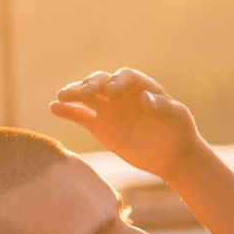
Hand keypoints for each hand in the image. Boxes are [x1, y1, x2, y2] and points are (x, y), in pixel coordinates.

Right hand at [50, 67, 203, 180]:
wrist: (172, 157)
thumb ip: (164, 108)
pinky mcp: (100, 125)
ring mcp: (109, 108)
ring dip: (73, 93)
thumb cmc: (179, 133)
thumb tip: (145, 98)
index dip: (117, 81)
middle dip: (91, 84)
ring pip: (86, 95)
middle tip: (84, 93)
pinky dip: (66, 111)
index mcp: (142, 86)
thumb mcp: (178, 119)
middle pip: (101, 82)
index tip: (111, 91)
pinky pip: (80, 115)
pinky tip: (54, 108)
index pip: (125, 77)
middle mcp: (121, 93)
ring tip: (62, 97)